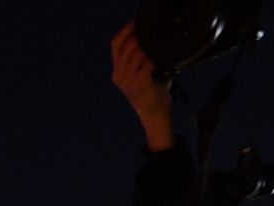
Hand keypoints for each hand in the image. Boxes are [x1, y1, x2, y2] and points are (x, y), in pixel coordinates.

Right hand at [111, 21, 175, 151]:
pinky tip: (158, 57)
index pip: (115, 45)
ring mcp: (127, 82)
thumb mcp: (141, 73)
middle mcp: (118, 76)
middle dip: (137, 36)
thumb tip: (149, 38)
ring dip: (145, 46)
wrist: (154, 115)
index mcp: (117, 72)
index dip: (125, 31)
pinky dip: (152, 58)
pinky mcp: (138, 85)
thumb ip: (140, 58)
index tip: (137, 22)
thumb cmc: (151, 93)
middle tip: (149, 30)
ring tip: (154, 42)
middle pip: (124, 47)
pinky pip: (145, 65)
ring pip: (134, 54)